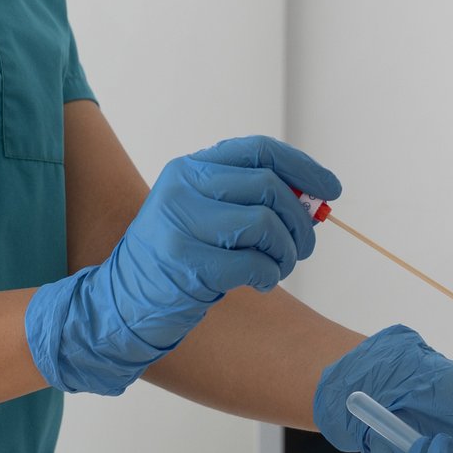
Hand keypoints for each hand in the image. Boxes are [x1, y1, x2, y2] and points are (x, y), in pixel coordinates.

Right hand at [27, 137, 340, 395]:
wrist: (122, 302)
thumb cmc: (176, 260)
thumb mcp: (203, 214)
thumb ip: (249, 199)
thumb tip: (312, 199)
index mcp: (189, 169)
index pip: (259, 150)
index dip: (303, 168)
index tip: (331, 189)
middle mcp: (183, 189)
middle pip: (269, 187)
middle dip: (300, 220)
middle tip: (304, 246)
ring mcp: (182, 225)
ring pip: (266, 224)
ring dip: (287, 252)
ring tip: (278, 267)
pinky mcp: (188, 264)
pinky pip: (254, 263)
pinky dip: (268, 275)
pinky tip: (259, 282)